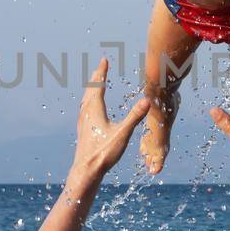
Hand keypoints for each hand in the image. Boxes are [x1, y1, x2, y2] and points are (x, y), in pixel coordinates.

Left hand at [71, 58, 152, 177]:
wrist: (86, 170)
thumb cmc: (104, 153)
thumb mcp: (122, 133)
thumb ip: (134, 116)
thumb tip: (147, 100)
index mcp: (95, 110)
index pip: (98, 85)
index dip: (102, 72)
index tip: (104, 60)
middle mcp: (86, 112)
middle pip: (90, 89)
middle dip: (96, 77)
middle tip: (100, 67)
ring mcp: (83, 121)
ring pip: (86, 99)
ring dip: (91, 88)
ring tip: (95, 83)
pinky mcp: (83, 130)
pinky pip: (85, 108)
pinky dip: (89, 100)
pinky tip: (91, 107)